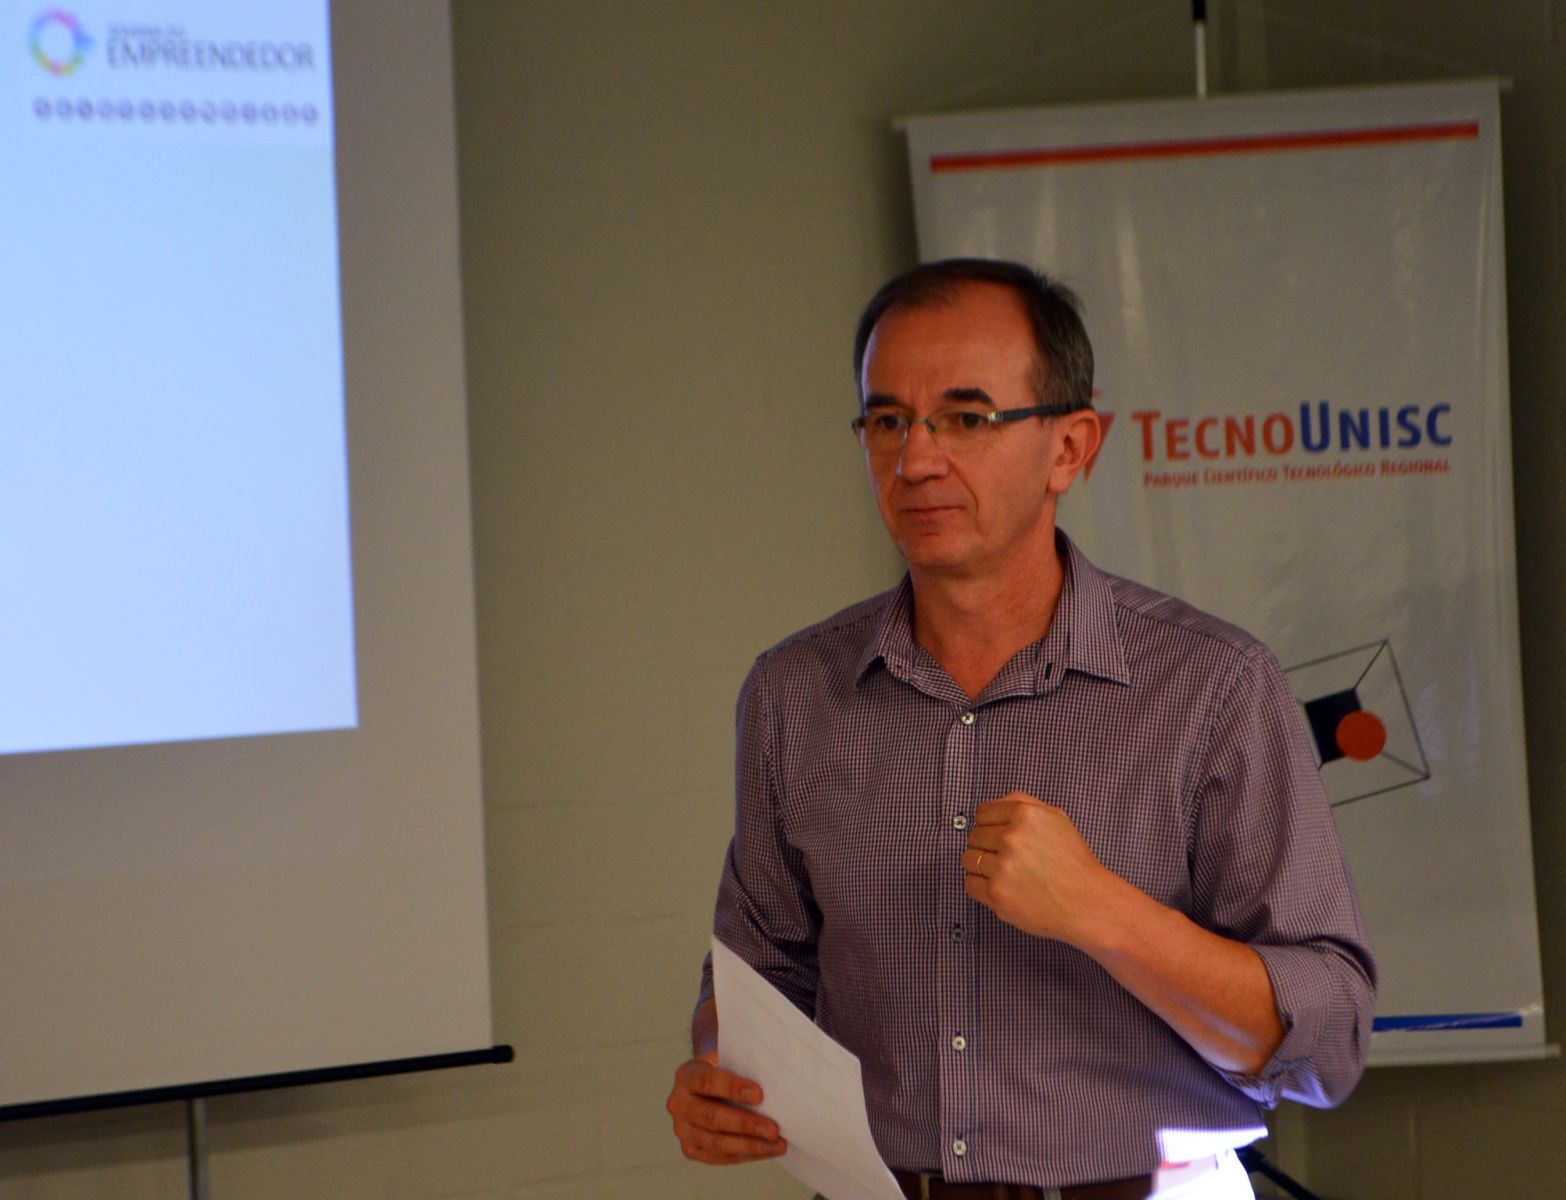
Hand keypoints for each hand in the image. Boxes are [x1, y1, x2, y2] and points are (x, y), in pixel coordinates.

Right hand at [666, 1051, 787, 1164]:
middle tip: (774, 1130)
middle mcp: (678, 1104)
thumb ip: (744, 1064)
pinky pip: (719, 1157)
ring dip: (750, 1146)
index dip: (733, 1088)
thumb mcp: (729, 1058)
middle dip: (746, 1124)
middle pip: (712, 1117)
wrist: (707, 1085)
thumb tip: (773, 1078)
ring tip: (777, 1144)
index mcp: (686, 1076)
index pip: (707, 1082)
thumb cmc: (725, 1069)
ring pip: (716, 1143)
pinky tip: (766, 1151)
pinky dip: (745, 1155)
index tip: (760, 1094)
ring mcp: (682, 1129)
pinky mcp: (690, 1149)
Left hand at [962, 791, 1118, 946]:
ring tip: (1002, 872)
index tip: (998, 834)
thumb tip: (993, 804)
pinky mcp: (997, 894)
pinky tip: (1000, 885)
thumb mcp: (1056, 817)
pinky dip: (980, 886)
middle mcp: (1011, 838)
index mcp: (1024, 815)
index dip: (989, 824)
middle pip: (973, 836)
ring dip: (980, 865)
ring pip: (968, 859)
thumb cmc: (1073, 862)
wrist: (1087, 902)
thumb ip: (1022, 802)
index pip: (982, 813)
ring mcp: (1002, 868)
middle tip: (1006, 857)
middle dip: (986, 845)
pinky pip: (969, 884)